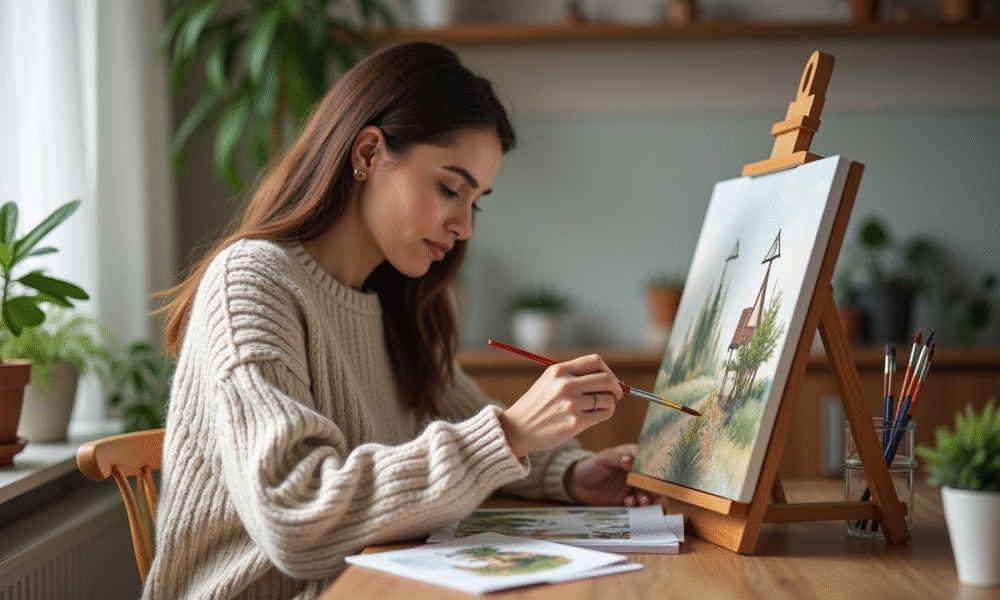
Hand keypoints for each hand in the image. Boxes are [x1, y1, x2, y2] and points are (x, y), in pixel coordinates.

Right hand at [498, 354, 622, 457]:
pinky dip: (605, 414)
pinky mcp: (576, 423)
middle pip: (606, 379)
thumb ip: (575, 376)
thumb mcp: (550, 382)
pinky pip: (604, 414)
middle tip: (616, 395)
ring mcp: (571, 404)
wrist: (517, 430)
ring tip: (599, 408)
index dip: (609, 370)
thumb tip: (611, 379)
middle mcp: (565, 385)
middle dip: (616, 387)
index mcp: (559, 371)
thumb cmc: (537, 406)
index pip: (595, 361)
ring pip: (608, 399)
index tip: (611, 380)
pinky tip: (594, 417)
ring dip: (610, 404)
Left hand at [564, 444, 658, 506]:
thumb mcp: (603, 459)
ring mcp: (634, 489)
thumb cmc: (592, 466)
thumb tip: (629, 459)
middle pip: (655, 481)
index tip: (659, 475)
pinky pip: (638, 506)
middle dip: (657, 488)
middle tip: (654, 493)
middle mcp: (638, 474)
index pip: (651, 462)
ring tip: (642, 501)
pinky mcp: (628, 502)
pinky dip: (638, 507)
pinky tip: (629, 503)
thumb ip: (616, 457)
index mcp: (635, 458)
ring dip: (649, 499)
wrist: (578, 484)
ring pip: (650, 495)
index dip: (658, 468)